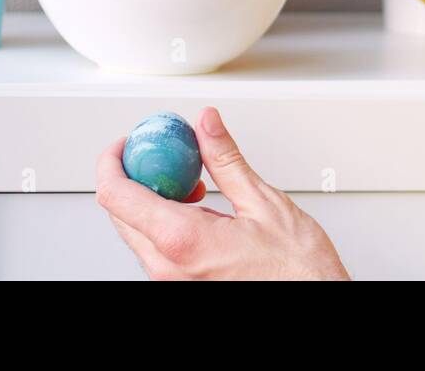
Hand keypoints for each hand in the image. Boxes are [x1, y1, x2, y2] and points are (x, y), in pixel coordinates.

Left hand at [96, 106, 350, 280]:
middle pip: (120, 213)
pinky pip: (155, 247)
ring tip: (192, 182)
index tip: (127, 142)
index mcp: (183, 241)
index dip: (113, 161)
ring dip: (152, 199)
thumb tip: (206, 126)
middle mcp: (167, 268)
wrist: (312, 298)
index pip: (117, 196)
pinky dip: (165, 220)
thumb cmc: (295, 268)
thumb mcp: (263, 202)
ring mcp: (171, 282)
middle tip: (162, 153)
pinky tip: (198, 208)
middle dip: (134, 176)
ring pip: (136, 231)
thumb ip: (226, 160)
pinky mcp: (180, 286)